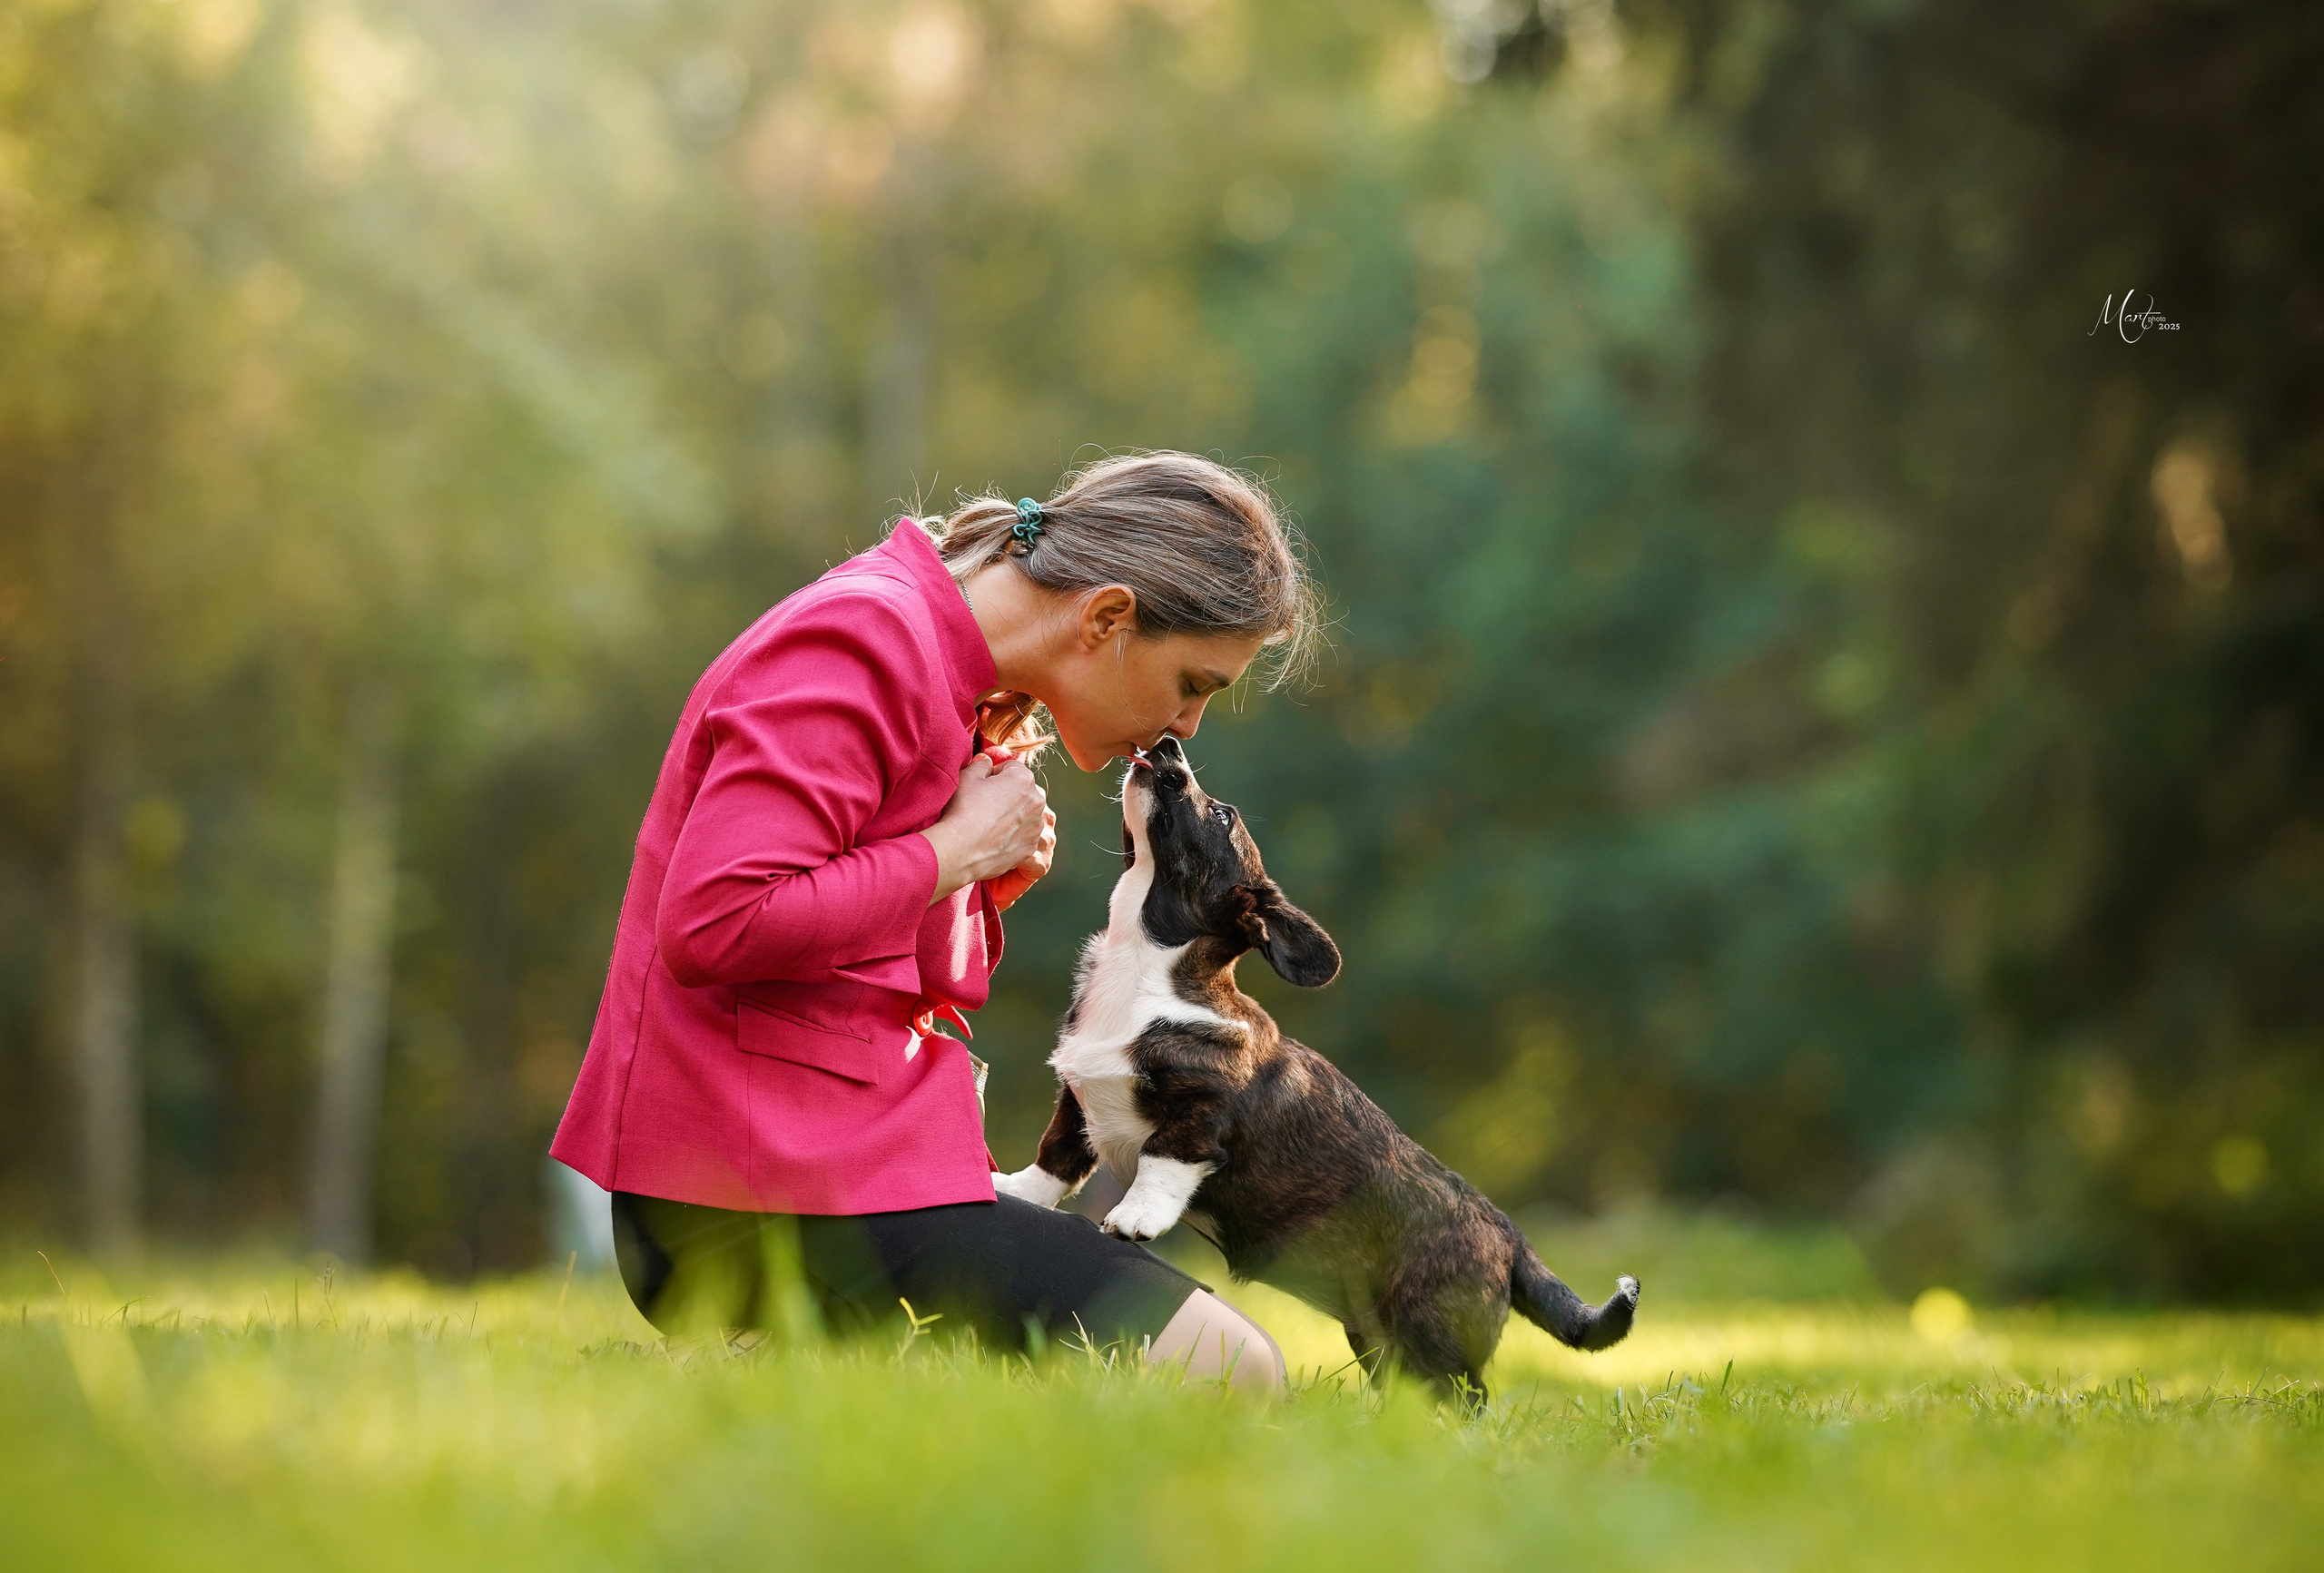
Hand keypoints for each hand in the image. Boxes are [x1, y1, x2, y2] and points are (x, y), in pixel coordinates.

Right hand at [921, 754, 1048, 904]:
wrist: (961, 851)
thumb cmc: (963, 810)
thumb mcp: (967, 777)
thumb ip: (981, 764)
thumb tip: (987, 761)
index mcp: (1023, 779)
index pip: (1011, 768)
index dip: (993, 775)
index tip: (981, 787)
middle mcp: (1037, 801)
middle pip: (1021, 791)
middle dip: (1007, 794)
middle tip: (984, 806)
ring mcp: (1036, 826)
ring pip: (1024, 814)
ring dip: (1012, 815)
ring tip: (988, 824)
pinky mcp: (1031, 847)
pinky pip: (1023, 836)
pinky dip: (1012, 836)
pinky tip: (994, 839)